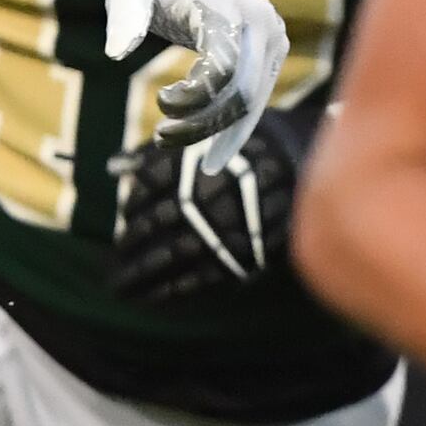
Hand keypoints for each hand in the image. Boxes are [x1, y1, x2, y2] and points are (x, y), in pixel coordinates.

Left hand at [101, 0, 284, 151]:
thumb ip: (124, 17)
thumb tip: (115, 53)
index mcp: (232, 7)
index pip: (226, 68)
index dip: (196, 97)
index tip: (162, 102)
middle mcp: (264, 25)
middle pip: (244, 93)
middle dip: (205, 124)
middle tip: (162, 138)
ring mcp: (274, 41)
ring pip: (253, 104)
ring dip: (217, 133)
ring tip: (172, 142)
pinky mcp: (272, 55)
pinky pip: (256, 99)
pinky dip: (233, 127)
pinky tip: (211, 154)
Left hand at [110, 102, 317, 304]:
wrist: (312, 154)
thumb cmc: (253, 137)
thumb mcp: (207, 127)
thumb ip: (160, 148)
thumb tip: (115, 166)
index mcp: (197, 154)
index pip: (150, 182)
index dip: (133, 205)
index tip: (125, 221)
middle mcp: (208, 189)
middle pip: (157, 222)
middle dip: (131, 247)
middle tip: (113, 265)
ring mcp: (228, 222)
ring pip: (176, 254)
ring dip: (144, 275)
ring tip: (123, 289)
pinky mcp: (248, 250)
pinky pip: (206, 274)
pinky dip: (177, 288)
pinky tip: (156, 297)